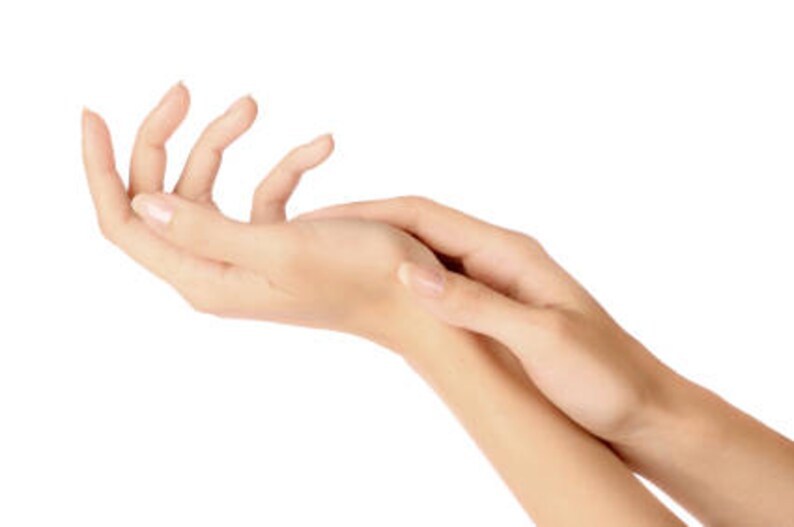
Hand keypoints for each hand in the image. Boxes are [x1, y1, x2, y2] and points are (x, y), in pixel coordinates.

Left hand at [81, 83, 441, 341]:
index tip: (94, 114)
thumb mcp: (280, 249)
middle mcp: (215, 267)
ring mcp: (244, 253)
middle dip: (167, 139)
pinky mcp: (274, 241)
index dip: (100, 170)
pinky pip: (261, 191)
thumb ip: (205, 229)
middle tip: (183, 90)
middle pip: (160, 195)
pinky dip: (284, 164)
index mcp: (205, 277)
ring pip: (205, 186)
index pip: (124, 223)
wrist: (415, 299)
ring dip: (223, 142)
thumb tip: (140, 205)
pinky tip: (322, 146)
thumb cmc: (358, 278)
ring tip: (251, 104)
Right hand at [298, 196, 681, 441]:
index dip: (370, 212)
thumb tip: (409, 274)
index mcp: (509, 254)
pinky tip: (379, 301)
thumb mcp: (543, 340)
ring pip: (425, 259)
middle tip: (309, 239)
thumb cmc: (605, 377)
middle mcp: (498, 261)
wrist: (644, 410)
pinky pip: (438, 291)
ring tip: (330, 264)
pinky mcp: (496, 315)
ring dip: (379, 257)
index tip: (321, 220)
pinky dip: (403, 289)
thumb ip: (478, 305)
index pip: (425, 216)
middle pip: (418, 230)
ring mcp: (496, 287)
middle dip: (364, 228)